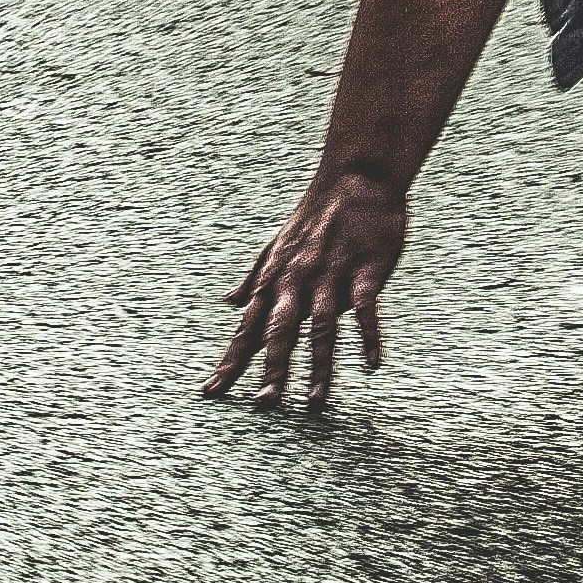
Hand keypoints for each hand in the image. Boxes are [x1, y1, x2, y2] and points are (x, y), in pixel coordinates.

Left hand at [202, 173, 407, 408]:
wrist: (355, 176)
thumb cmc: (315, 215)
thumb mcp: (275, 245)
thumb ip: (254, 278)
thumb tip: (230, 304)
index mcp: (275, 278)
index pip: (248, 327)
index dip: (231, 360)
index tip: (212, 391)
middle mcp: (298, 280)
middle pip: (281, 330)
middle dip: (271, 368)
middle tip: (264, 405)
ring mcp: (332, 275)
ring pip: (322, 327)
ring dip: (319, 366)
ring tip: (316, 402)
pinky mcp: (366, 270)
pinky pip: (365, 309)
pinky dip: (367, 337)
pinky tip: (371, 364)